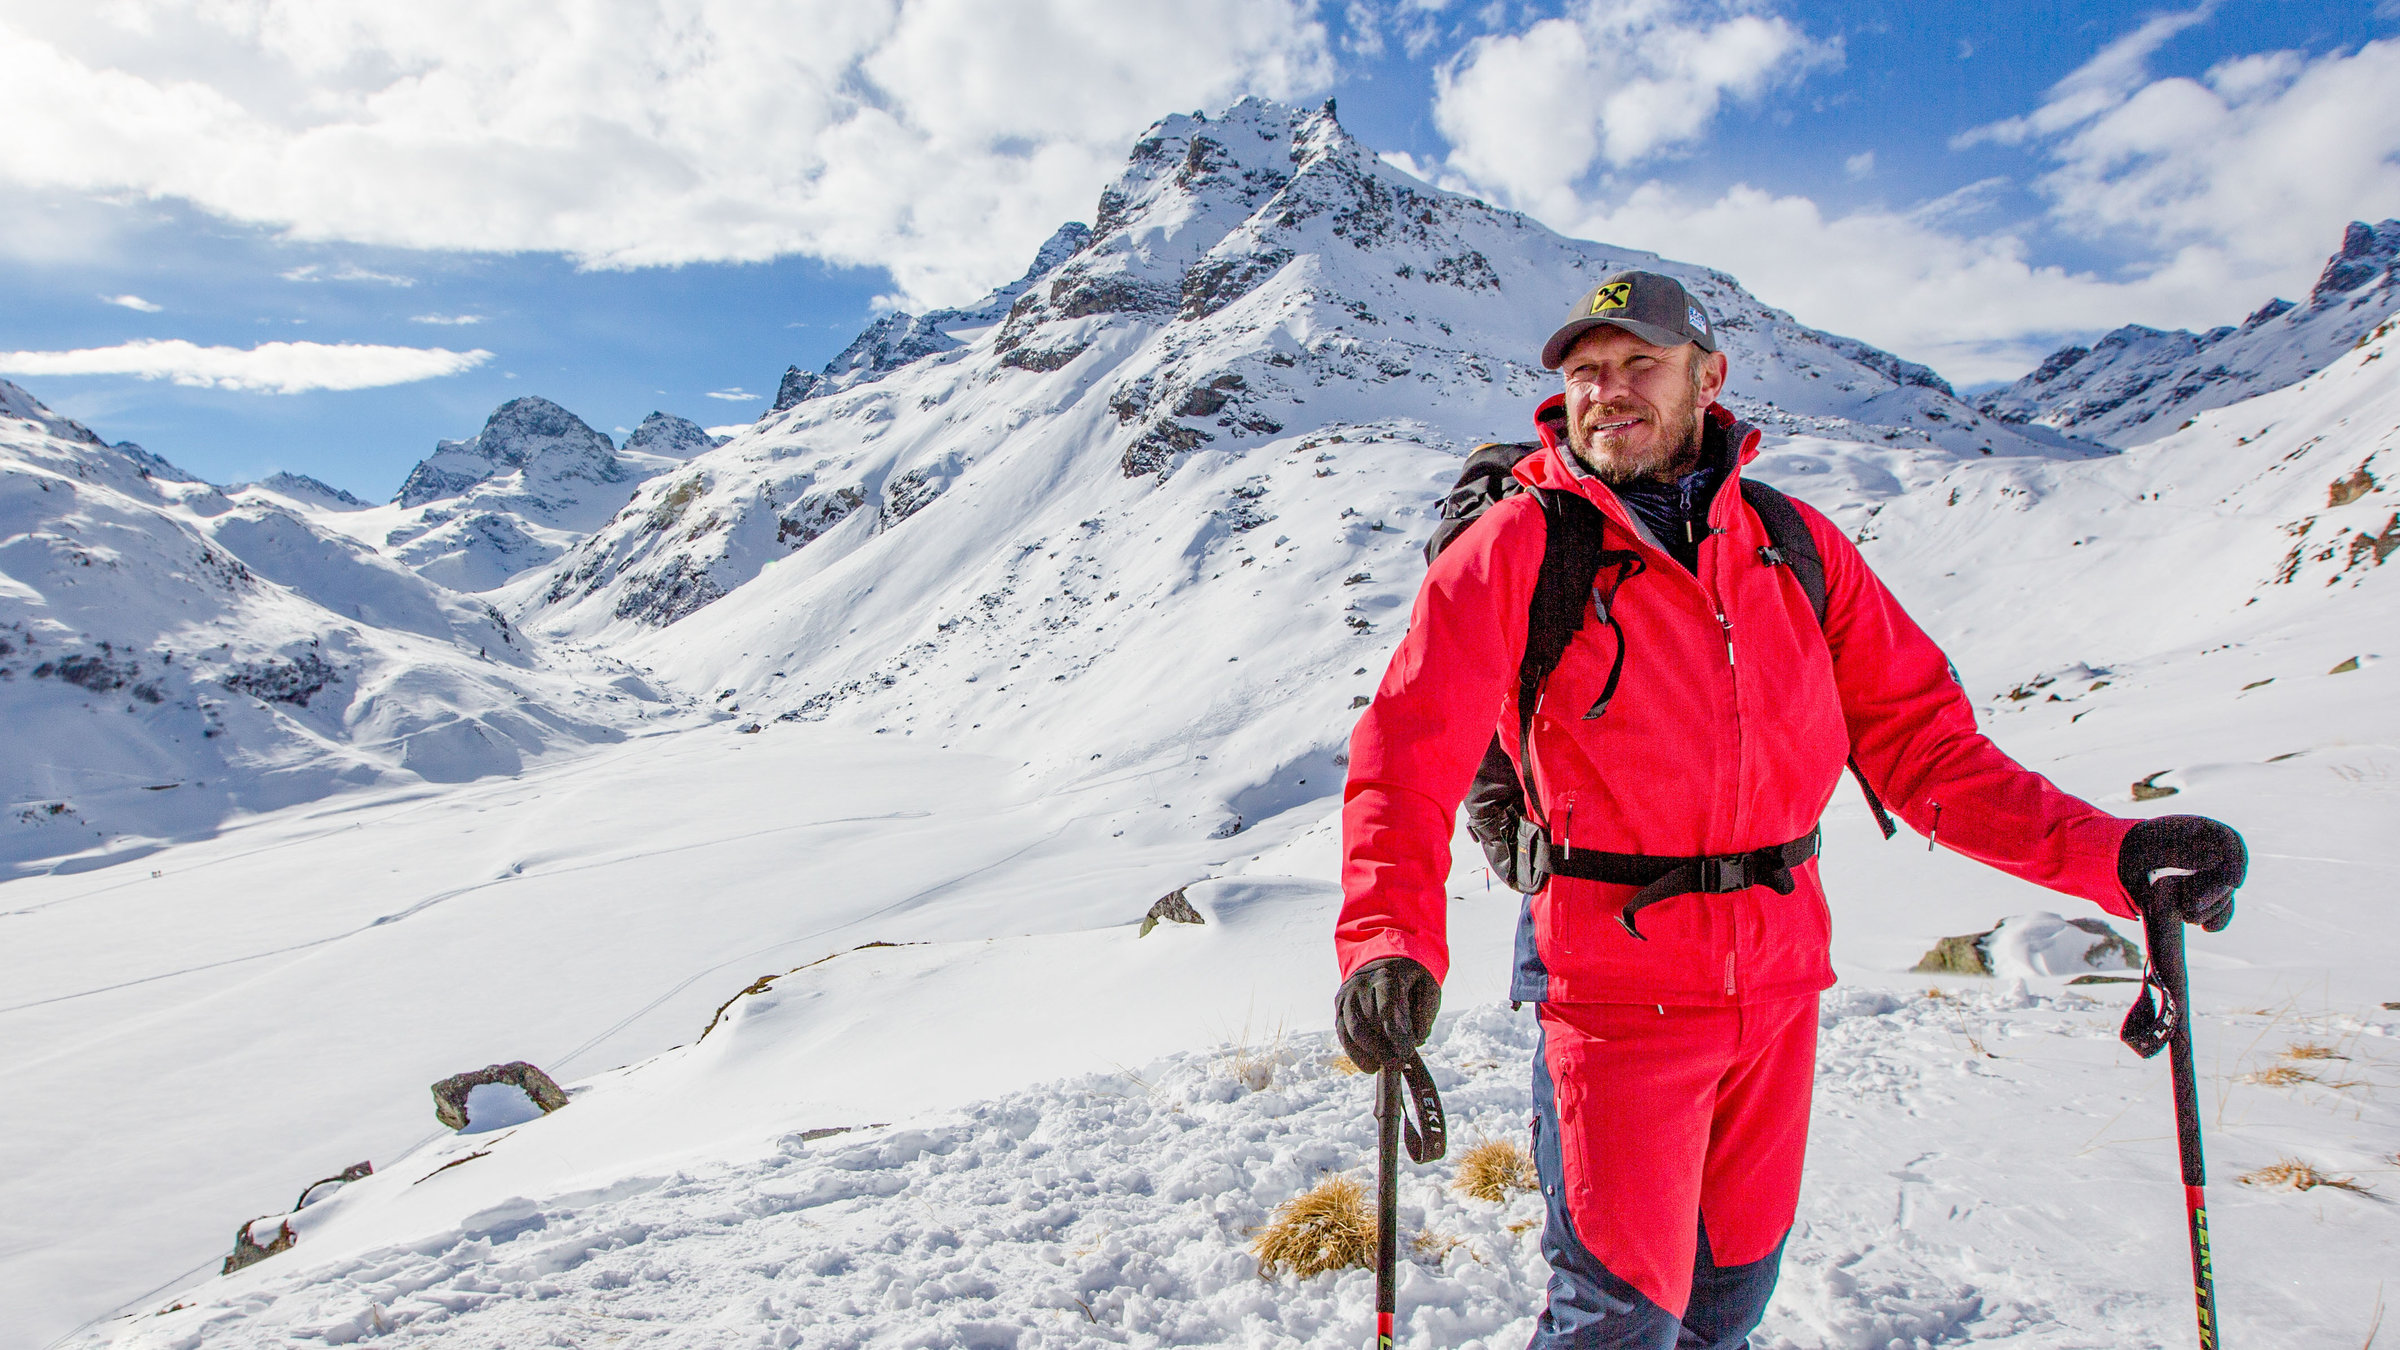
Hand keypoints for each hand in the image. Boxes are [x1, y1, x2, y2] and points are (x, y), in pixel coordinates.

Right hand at [1334, 956, 1439, 1072]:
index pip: (1387, 1008)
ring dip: (1368, 1054)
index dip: (1395, 1034)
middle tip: (1399, 1066)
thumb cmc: (1410, 978)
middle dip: (1383, 1049)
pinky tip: (1370, 1066)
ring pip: (1351, 1030)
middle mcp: (1361, 984)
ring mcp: (1347, 995)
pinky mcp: (1339, 1007)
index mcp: (1385, 976)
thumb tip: (1417, 1039)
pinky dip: (1355, 1053)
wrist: (1382, 959)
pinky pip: (1342, 1034)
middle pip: (1368, 1022)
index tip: (1407, 1054)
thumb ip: (1426, 1011)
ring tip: (1383, 1068)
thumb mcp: (1427, 985)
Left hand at [2118, 815, 2245, 932]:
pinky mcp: (2210, 893)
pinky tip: (2207, 927)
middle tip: (2190, 906)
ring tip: (2187, 917)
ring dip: (2212, 908)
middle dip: (2215, 893)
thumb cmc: (2139, 846)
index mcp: (2203, 830)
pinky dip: (2218, 919)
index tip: (2233, 882)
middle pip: (2228, 872)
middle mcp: (2214, 851)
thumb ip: (2181, 850)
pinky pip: (2223, 908)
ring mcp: (2214, 873)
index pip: (2229, 841)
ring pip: (2226, 893)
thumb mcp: (2152, 845)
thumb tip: (2215, 858)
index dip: (2235, 861)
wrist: (2129, 863)